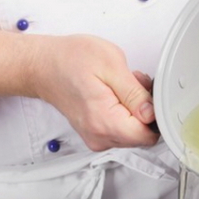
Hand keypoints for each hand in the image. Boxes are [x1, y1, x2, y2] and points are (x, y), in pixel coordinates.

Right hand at [0, 29, 158, 150]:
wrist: (41, 66)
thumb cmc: (70, 60)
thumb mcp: (111, 64)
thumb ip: (135, 93)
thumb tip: (152, 113)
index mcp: (106, 122)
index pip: (149, 135)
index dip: (157, 114)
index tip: (150, 95)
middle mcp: (101, 137)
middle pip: (143, 136)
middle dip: (146, 111)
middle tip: (134, 84)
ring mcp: (97, 138)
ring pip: (134, 133)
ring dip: (135, 110)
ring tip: (121, 86)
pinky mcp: (96, 134)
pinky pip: (122, 130)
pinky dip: (125, 113)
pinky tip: (115, 93)